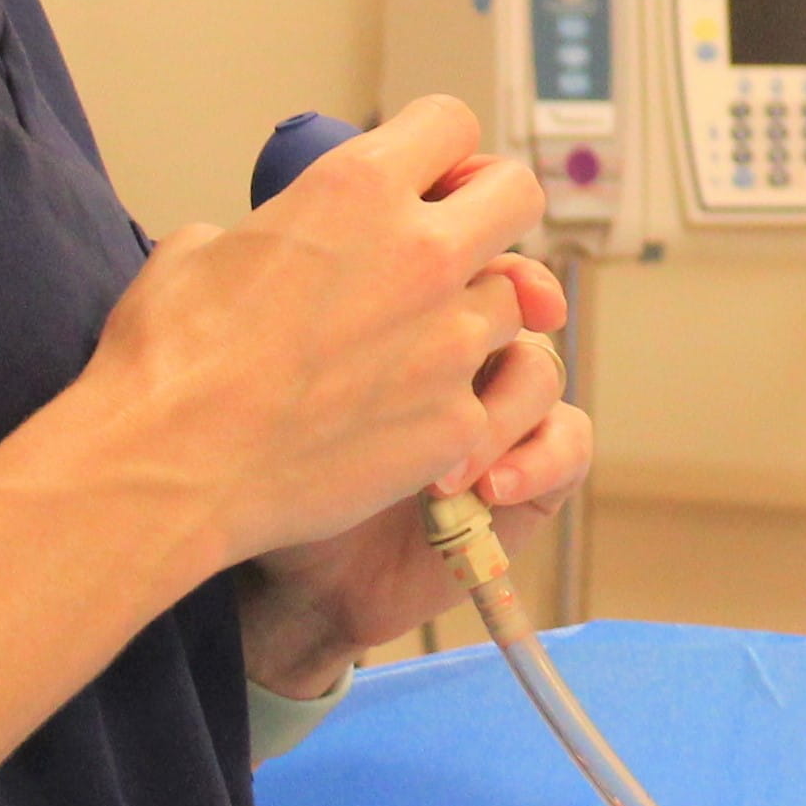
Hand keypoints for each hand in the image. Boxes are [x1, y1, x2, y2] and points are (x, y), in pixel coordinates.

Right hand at [70, 98, 554, 592]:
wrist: (169, 470)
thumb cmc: (168, 362)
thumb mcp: (198, 250)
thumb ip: (265, 229)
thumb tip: (261, 241)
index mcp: (356, 190)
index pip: (451, 123)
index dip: (440, 150)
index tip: (426, 179)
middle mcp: (421, 253)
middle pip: (518, 194)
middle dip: (492, 211)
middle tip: (457, 244)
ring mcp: (450, 341)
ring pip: (511, 302)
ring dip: (471, 315)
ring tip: (410, 348)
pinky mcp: (458, 420)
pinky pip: (485, 396)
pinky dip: (450, 404)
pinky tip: (396, 421)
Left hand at [235, 265, 586, 691]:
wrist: (293, 578)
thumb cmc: (267, 464)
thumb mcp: (252, 364)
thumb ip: (258, 292)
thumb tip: (237, 234)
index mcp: (400, 300)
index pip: (451, 238)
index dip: (464, 227)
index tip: (449, 243)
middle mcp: (457, 346)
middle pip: (513, 291)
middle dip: (516, 299)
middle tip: (488, 332)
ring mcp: (499, 406)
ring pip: (539, 368)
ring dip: (501, 413)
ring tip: (446, 474)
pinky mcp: (531, 470)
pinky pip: (568, 441)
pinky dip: (537, 459)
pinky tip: (488, 489)